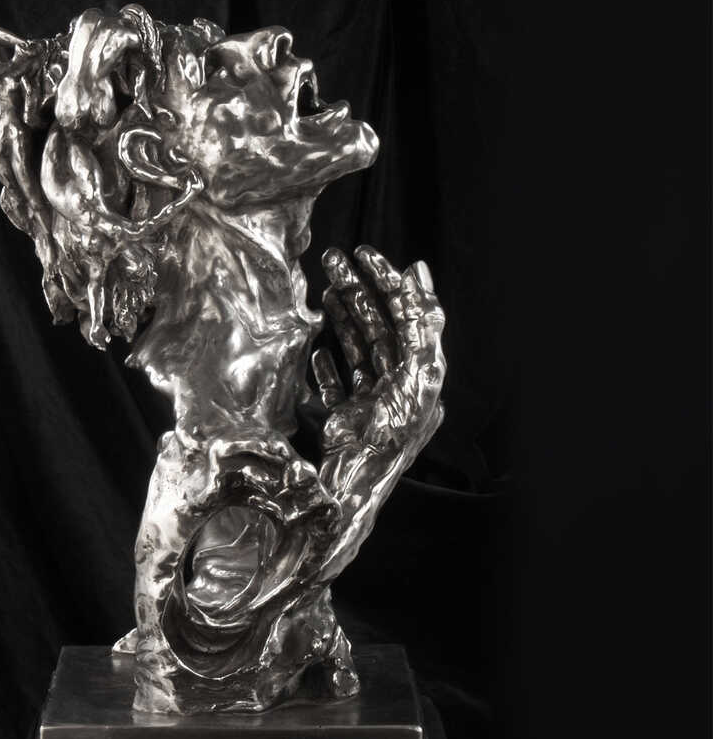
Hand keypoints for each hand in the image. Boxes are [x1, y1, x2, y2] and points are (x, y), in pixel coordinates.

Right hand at [312, 246, 445, 498]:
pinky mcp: (349, 419)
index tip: (364, 253)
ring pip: (359, 349)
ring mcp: (373, 401)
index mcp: (420, 372)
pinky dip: (328, 367)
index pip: (406, 314)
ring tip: (325, 289)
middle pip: (379, 325)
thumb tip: (418, 274)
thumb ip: (421, 324)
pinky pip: (339, 385)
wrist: (355, 484)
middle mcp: (399, 384)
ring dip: (342, 318)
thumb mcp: (418, 372)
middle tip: (332, 259)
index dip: (387, 281)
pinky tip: (317, 350)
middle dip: (357, 290)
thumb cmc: (390, 433)